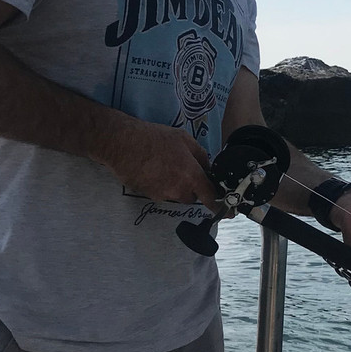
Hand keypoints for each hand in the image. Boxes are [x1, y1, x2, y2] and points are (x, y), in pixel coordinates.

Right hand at [100, 116, 219, 208]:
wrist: (123, 144)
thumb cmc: (155, 138)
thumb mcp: (184, 139)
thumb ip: (200, 155)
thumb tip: (207, 167)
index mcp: (192, 176)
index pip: (210, 197)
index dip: (219, 206)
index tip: (226, 213)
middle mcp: (178, 190)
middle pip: (191, 196)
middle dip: (190, 187)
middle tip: (181, 169)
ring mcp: (162, 195)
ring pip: (175, 195)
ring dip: (174, 185)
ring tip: (163, 166)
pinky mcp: (148, 195)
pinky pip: (160, 193)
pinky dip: (159, 184)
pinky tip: (152, 169)